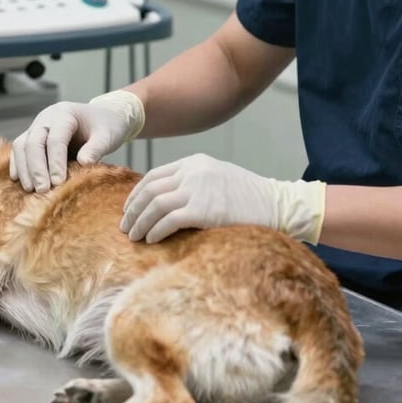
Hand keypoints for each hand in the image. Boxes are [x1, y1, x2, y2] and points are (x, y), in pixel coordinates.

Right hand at [9, 90, 144, 192]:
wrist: (104, 117)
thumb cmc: (107, 126)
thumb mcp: (107, 136)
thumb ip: (97, 148)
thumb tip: (83, 163)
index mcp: (65, 113)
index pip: (56, 138)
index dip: (55, 161)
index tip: (58, 182)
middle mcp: (47, 118)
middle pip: (34, 142)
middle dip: (36, 167)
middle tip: (42, 190)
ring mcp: (38, 126)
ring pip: (21, 145)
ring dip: (24, 168)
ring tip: (31, 190)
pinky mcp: (33, 137)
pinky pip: (19, 150)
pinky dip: (18, 165)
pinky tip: (19, 182)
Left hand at [120, 153, 325, 243]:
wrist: (276, 205)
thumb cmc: (250, 197)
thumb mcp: (219, 177)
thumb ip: (194, 182)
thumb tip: (167, 200)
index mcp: (195, 162)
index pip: (155, 175)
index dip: (138, 193)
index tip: (130, 208)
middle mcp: (192, 172)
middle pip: (150, 189)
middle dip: (133, 209)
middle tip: (125, 226)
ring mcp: (196, 189)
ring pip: (154, 205)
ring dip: (140, 223)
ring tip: (133, 237)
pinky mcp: (201, 210)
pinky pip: (167, 221)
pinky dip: (155, 231)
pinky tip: (151, 240)